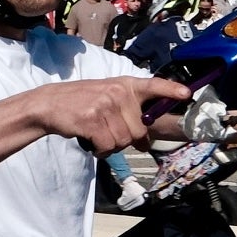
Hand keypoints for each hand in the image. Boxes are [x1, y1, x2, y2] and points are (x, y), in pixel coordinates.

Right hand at [29, 75, 190, 153]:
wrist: (49, 104)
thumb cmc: (82, 105)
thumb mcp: (108, 99)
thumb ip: (129, 115)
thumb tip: (145, 143)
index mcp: (125, 85)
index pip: (152, 85)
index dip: (170, 90)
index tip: (186, 94)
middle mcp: (117, 92)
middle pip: (139, 131)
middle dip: (126, 139)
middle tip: (108, 132)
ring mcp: (105, 104)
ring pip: (123, 142)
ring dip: (110, 146)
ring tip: (96, 134)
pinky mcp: (92, 119)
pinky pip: (107, 147)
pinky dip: (99, 150)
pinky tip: (90, 140)